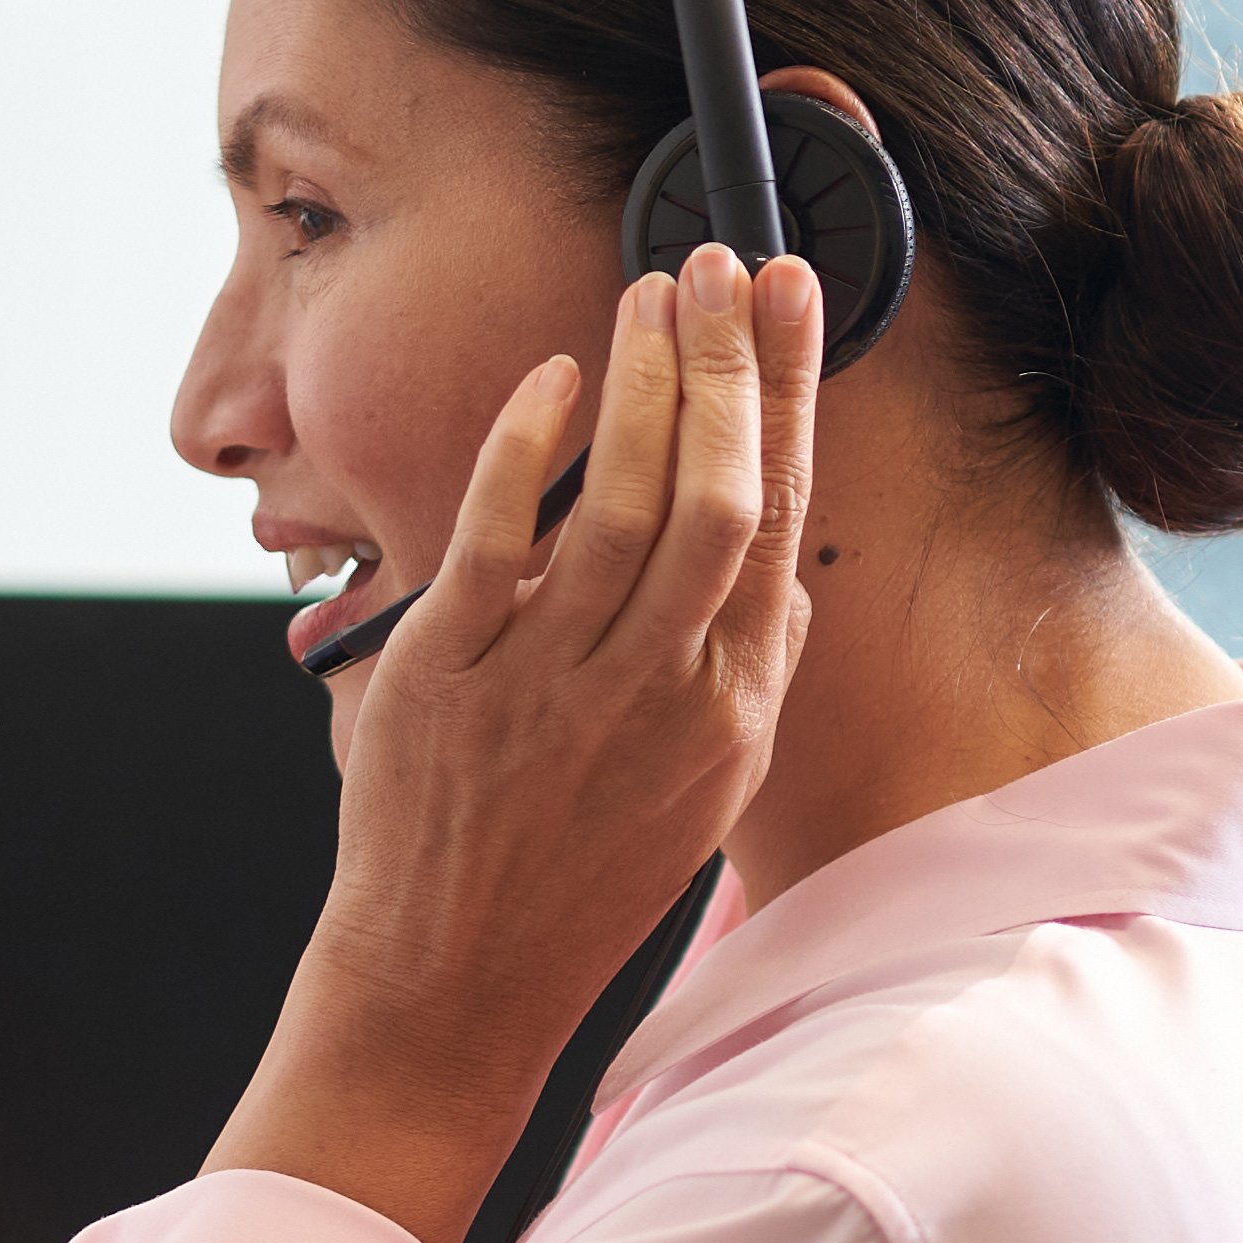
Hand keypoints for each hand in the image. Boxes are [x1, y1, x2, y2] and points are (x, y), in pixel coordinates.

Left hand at [201, 243, 822, 1242]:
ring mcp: (551, 681)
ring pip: (621, 505)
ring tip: (649, 296)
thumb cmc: (577, 877)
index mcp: (728, 708)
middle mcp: (654, 689)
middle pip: (721, 496)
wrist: (458, 978)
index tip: (792, 302)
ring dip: (644, 385)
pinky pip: (497, 540)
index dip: (790, 397)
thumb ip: (745, 673)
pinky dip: (529, 450)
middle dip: (730, 364)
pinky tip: (552, 380)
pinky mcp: (450, 677)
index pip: (782, 520)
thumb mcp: (702, 788)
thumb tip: (784, 572)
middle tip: (724, 264)